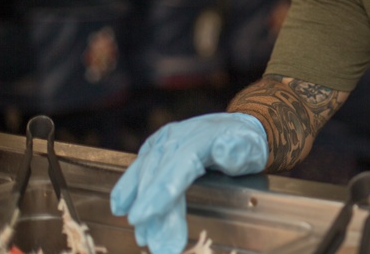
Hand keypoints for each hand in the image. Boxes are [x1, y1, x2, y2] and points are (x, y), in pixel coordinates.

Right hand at [110, 113, 267, 253]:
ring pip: (145, 174)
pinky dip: (127, 188)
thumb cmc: (245, 144)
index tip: (144, 215)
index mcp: (202, 137)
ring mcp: (164, 141)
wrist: (237, 126)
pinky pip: (138, 168)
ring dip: (140, 206)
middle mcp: (178, 137)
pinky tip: (119, 207)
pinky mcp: (155, 147)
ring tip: (143, 237)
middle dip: (152, 212)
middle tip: (151, 243)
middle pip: (159, 175)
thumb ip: (237, 152)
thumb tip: (224, 149)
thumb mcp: (250, 148)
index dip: (160, 191)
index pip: (179, 164)